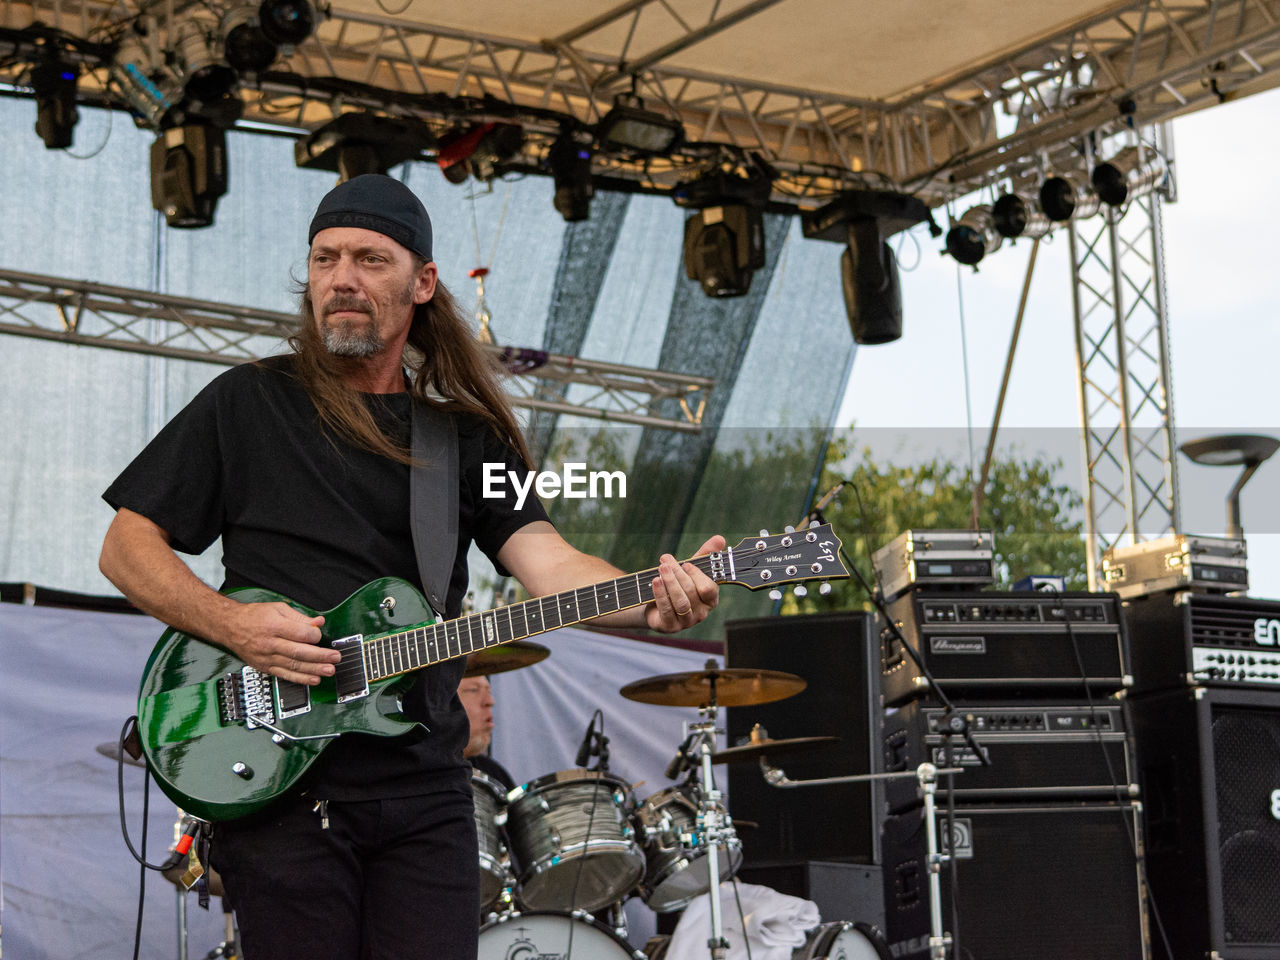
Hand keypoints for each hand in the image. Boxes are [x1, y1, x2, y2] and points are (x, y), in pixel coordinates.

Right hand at [218, 601, 337, 684]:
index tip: (320, 634)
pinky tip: (314, 679)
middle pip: (299, 652)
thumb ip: (300, 617)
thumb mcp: (278, 609)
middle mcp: (270, 643)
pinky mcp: (265, 667)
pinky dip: (300, 679)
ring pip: (293, 666)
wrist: (229, 627)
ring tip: (329, 670)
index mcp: (274, 625)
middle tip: (335, 657)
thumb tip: (319, 623)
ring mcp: (266, 657)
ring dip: (314, 670)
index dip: (314, 635)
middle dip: (320, 656)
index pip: (299, 633)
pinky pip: (285, 675)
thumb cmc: (254, 616)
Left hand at [646, 535, 723, 632]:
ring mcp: (686, 622)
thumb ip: (706, 554)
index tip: (686, 563)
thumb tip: (720, 538)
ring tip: (661, 568)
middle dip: (678, 573)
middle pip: (691, 592)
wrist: (656, 607)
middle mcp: (701, 613)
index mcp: (710, 600)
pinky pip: (667, 610)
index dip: (698, 576)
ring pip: (681, 602)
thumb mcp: (691, 569)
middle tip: (665, 560)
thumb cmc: (679, 585)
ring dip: (670, 582)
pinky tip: (655, 581)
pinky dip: (661, 594)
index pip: (709, 589)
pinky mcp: (670, 626)